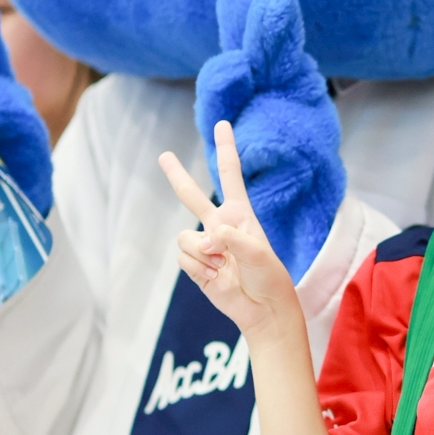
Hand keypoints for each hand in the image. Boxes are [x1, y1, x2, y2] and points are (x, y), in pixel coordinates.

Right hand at [160, 120, 305, 349]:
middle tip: (164, 155)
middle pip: (192, 195)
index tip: (222, 124)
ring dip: (202, 253)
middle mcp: (220, 226)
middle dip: (177, 176)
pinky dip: (198, 268)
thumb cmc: (269, 278)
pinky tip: (215, 277)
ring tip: (223, 267)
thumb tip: (208, 236)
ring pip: (185, 237)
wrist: (263, 309)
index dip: (225, 149)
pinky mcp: (195, 265)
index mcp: (240, 215)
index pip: (230, 176)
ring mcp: (206, 245)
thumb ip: (233, 239)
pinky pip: (184, 257)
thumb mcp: (259, 254)